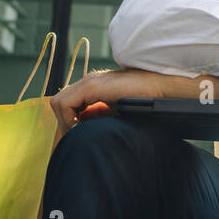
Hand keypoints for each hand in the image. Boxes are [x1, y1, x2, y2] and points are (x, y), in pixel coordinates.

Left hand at [50, 68, 167, 134]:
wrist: (161, 88)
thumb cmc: (146, 100)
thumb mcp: (118, 112)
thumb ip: (101, 117)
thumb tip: (85, 132)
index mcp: (94, 87)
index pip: (67, 104)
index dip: (69, 121)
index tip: (79, 135)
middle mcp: (88, 82)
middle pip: (59, 103)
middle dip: (64, 122)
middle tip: (77, 136)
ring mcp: (89, 82)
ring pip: (58, 102)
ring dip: (65, 120)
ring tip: (81, 131)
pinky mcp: (91, 86)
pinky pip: (65, 104)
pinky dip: (69, 118)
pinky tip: (83, 127)